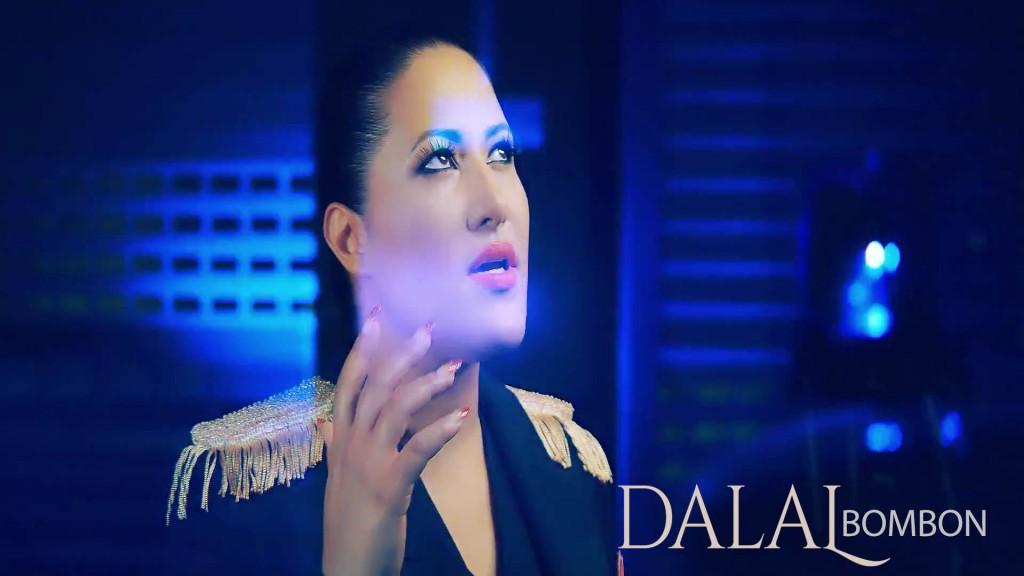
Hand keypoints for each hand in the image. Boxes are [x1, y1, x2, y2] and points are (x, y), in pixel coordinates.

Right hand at [319, 310, 466, 575]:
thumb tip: (328, 421)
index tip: (378, 317)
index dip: (363, 349)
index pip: (349, 384)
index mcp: (340, 440)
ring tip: (453, 367)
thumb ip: (336, 445)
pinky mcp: (390, 486)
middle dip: (402, 354)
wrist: (347, 567)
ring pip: (395, 410)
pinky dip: (440, 429)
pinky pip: (417, 449)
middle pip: (375, 387)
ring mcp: (368, 464)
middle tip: (428, 328)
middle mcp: (351, 445)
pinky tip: (462, 413)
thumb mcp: (338, 477)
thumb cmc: (349, 521)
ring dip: (426, 384)